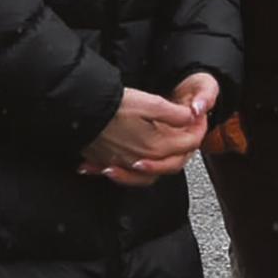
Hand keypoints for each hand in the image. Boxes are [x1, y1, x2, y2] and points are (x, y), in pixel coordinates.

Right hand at [81, 86, 205, 185]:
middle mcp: (142, 160)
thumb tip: (191, 118)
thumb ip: (176, 114)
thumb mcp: (152, 103)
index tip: (198, 118)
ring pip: (149, 172)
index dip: (197, 129)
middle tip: (185, 133)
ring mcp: (123, 164)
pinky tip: (129, 162)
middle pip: (173, 161)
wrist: (80, 112)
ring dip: (159, 163)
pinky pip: (125, 173)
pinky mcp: (106, 162)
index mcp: (157, 147)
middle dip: (183, 147)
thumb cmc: (114, 107)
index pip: (189, 144)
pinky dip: (131, 170)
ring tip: (162, 151)